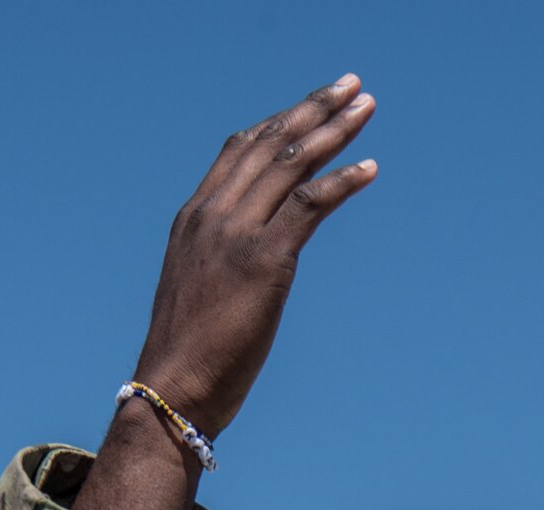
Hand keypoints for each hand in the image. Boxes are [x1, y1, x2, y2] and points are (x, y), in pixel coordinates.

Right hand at [133, 77, 377, 435]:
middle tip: (351, 86)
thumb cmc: (190, 357)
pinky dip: (343, 182)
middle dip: (314, 109)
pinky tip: (370, 169)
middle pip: (270, 143)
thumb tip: (247, 271)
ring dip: (334, 130)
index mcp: (195, 217)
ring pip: (292, 163)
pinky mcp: (264, 260)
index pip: (240, 150)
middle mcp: (213, 213)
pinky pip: (310, 205)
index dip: (279, 123)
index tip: (311, 106)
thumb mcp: (200, 293)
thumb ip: (222, 264)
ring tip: (366, 108)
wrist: (173, 389)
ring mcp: (237, 233)